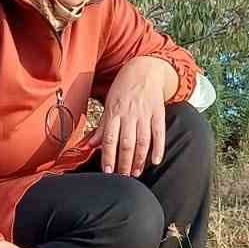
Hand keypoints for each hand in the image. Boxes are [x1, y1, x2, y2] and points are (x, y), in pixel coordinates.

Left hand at [87, 56, 176, 176]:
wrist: (144, 69)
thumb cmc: (123, 88)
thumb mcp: (109, 104)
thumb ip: (101, 127)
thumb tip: (89, 145)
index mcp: (114, 112)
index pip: (109, 139)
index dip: (108, 156)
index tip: (107, 172)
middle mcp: (129, 114)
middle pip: (126, 143)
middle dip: (124, 163)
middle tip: (122, 178)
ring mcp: (145, 113)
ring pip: (143, 141)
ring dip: (139, 159)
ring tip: (136, 173)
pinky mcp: (159, 112)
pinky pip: (159, 133)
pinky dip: (158, 148)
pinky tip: (155, 161)